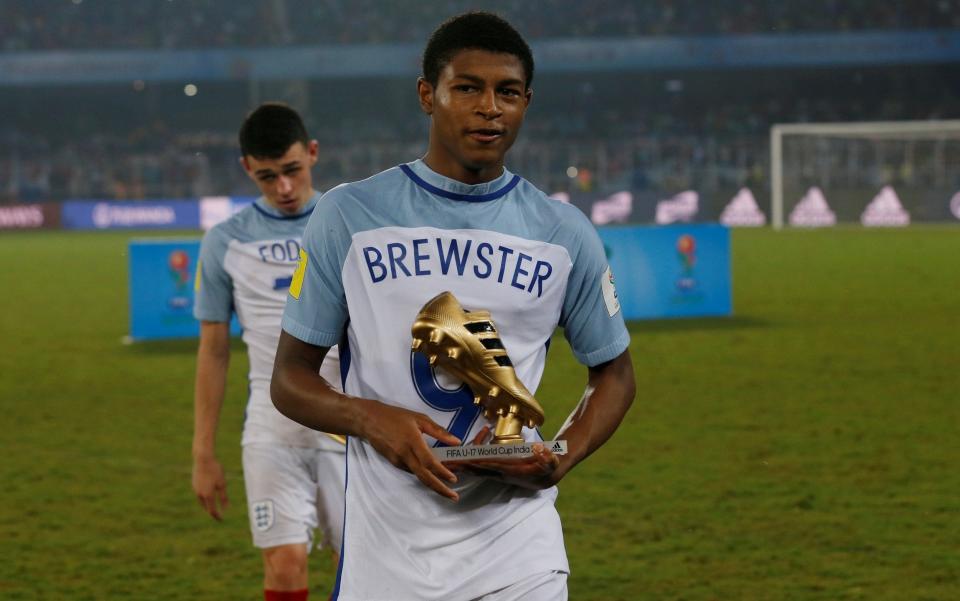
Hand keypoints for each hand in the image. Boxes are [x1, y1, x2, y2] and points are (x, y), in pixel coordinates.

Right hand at [192, 456, 228, 519]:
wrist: (203, 459)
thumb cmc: (215, 470)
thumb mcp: (222, 484)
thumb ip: (224, 497)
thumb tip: (226, 509)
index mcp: (208, 495)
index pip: (212, 510)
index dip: (217, 516)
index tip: (221, 519)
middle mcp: (200, 494)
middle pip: (206, 507)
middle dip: (211, 511)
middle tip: (217, 514)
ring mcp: (195, 489)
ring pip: (201, 501)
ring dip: (207, 504)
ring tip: (212, 506)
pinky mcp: (194, 484)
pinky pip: (199, 494)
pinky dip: (204, 497)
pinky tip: (207, 494)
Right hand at [358, 400, 462, 501]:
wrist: (368, 421)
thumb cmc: (395, 416)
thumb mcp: (419, 418)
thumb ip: (438, 431)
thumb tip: (456, 442)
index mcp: (412, 441)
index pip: (429, 462)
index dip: (442, 472)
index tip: (454, 479)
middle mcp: (405, 455)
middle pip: (424, 476)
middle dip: (440, 488)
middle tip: (454, 496)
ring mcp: (398, 461)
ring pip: (418, 475)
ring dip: (433, 482)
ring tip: (448, 486)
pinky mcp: (394, 463)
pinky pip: (411, 471)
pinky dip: (423, 475)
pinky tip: (432, 474)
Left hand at [446, 426, 560, 489]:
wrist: (546, 476)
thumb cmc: (548, 468)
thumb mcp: (552, 463)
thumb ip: (548, 457)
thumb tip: (540, 449)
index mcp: (510, 470)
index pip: (490, 466)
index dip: (477, 462)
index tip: (464, 460)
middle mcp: (499, 472)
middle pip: (477, 469)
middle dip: (461, 466)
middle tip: (444, 463)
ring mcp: (496, 471)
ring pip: (475, 466)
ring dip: (462, 462)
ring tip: (447, 458)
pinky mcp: (496, 467)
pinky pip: (479, 462)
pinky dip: (472, 456)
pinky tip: (464, 451)